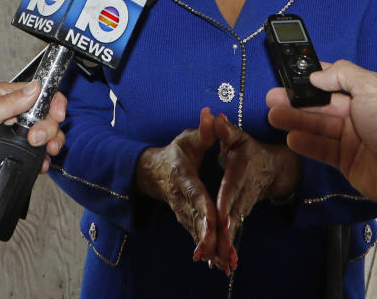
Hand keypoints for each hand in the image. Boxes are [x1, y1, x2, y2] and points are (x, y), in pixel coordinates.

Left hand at [0, 81, 66, 205]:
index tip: (56, 113)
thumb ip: (9, 102)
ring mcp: (10, 135)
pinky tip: (39, 162)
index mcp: (0, 98)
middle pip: (45, 115)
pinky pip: (34, 155)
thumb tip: (34, 88)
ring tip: (42, 150)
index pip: (37, 92)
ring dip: (49, 142)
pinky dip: (42, 159)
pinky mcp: (9, 154)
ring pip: (43, 135)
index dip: (52, 102)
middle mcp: (8, 115)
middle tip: (36, 138)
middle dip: (48, 126)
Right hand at [134, 107, 217, 265]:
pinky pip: (196, 235)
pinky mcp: (185, 218)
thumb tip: (211, 113)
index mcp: (183, 176)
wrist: (152, 172)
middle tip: (219, 250)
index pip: (195, 193)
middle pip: (196, 218)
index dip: (204, 207)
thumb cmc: (175, 153)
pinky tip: (218, 263)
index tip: (213, 220)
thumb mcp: (187, 139)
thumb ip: (203, 131)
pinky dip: (206, 249)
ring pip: (196, 231)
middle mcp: (181, 197)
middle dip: (207, 235)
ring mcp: (182, 210)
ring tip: (224, 262)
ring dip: (209, 246)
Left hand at [211, 113, 300, 273]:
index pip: (231, 190)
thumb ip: (225, 130)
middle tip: (213, 250)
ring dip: (225, 245)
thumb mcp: (240, 137)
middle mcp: (242, 194)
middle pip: (232, 215)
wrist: (275, 170)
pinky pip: (232, 233)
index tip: (218, 217)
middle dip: (223, 234)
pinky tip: (221, 263)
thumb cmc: (253, 151)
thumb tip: (214, 117)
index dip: (225, 203)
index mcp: (240, 174)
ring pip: (233, 228)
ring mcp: (243, 207)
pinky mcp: (240, 216)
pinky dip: (227, 247)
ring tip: (216, 262)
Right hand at [267, 60, 376, 209]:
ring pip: (318, 126)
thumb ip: (342, 75)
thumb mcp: (371, 86)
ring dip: (296, 120)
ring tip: (275, 116)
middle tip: (273, 99)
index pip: (334, 80)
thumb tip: (318, 75)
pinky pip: (322, 149)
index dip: (312, 80)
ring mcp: (353, 138)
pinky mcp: (348, 160)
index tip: (290, 79)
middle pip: (322, 105)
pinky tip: (292, 138)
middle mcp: (360, 112)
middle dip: (297, 101)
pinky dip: (306, 143)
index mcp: (368, 90)